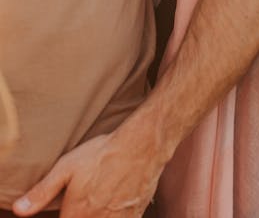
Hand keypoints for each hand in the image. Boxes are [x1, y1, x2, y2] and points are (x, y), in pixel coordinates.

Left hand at [12, 129, 162, 217]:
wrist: (141, 146)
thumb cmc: (102, 154)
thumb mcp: (67, 167)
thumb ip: (42, 192)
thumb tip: (19, 210)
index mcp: (77, 214)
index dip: (67, 215)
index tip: (70, 208)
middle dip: (84, 214)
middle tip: (89, 198)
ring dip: (99, 215)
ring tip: (100, 199)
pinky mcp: (134, 216)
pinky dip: (116, 215)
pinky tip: (115, 203)